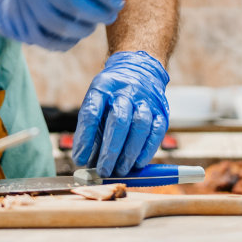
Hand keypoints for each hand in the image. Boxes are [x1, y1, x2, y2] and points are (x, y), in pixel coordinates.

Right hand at [0, 0, 122, 50]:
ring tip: (90, 26)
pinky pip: (44, 40)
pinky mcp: (12, 25)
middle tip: (108, 16)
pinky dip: (63, 42)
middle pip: (71, 7)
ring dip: (81, 30)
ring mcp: (19, 7)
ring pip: (59, 28)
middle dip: (96, 15)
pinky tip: (71, 36)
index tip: (118, 2)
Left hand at [71, 51, 169, 177]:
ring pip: (140, 125)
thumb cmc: (112, 96)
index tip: (80, 159)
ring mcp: (145, 100)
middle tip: (103, 171)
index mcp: (103, 87)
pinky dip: (147, 149)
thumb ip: (92, 131)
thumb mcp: (97, 103)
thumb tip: (86, 163)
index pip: (92, 113)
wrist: (139, 70)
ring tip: (121, 171)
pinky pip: (157, 131)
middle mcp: (125, 91)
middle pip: (118, 120)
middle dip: (110, 150)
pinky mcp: (161, 110)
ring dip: (130, 152)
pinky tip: (138, 163)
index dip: (85, 138)